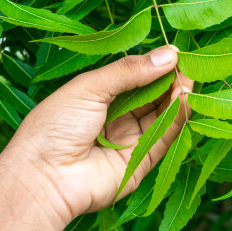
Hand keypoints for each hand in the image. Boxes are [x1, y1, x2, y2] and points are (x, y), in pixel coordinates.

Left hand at [1, 45, 192, 225]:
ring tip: (188, 81)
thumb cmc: (55, 126)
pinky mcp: (140, 163)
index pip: (134, 78)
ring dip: (176, 98)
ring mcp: (129, 140)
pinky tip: (184, 100)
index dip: (153, 66)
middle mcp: (115, 118)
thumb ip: (129, 71)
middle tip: (186, 67)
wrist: (44, 176)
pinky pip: (163, 138)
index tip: (174, 54)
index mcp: (98, 97)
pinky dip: (176, 119)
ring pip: (161, 116)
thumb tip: (169, 54)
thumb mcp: (89, 87)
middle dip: (169, 81)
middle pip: (151, 97)